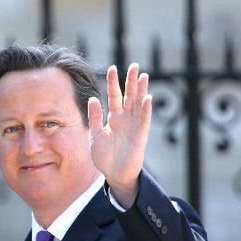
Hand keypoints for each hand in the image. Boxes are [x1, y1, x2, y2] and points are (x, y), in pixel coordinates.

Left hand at [88, 63, 151, 207]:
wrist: (114, 174)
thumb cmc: (105, 156)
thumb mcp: (95, 135)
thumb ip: (95, 118)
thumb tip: (93, 98)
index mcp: (114, 118)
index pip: (114, 96)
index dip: (114, 83)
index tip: (112, 68)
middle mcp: (126, 119)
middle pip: (129, 96)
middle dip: (131, 81)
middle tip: (134, 65)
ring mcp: (135, 126)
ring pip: (139, 104)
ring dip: (141, 91)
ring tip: (143, 75)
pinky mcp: (141, 136)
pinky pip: (144, 120)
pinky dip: (146, 109)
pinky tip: (147, 97)